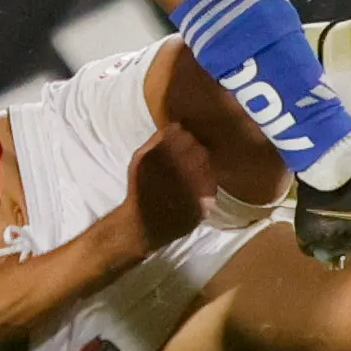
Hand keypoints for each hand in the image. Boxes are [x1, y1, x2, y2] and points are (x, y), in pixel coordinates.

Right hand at [123, 122, 214, 251]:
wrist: (143, 224)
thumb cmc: (140, 190)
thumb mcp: (139, 159)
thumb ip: (156, 140)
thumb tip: (174, 125)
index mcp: (164, 153)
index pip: (183, 132)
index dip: (182, 138)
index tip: (179, 145)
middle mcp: (181, 166)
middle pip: (198, 147)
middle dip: (193, 151)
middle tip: (186, 161)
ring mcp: (194, 185)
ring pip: (207, 165)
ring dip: (201, 168)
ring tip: (190, 177)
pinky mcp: (203, 202)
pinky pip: (212, 185)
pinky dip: (206, 185)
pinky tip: (195, 190)